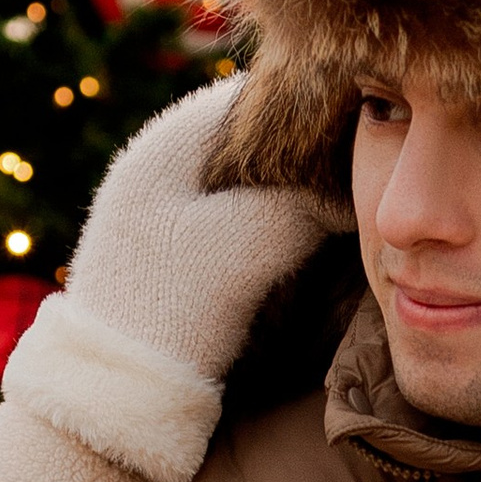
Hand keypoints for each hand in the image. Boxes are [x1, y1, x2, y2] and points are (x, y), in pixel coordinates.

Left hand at [3, 79, 335, 481]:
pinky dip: (268, 215)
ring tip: (341, 204)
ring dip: (288, 187)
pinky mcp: (167, 245)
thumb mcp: (252, 244)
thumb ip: (308, 201)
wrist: (113, 387)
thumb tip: (352, 186)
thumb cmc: (174, 307)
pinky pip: (231, 209)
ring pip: (244, 174)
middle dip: (305, 149)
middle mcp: (158, 158)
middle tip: (364, 170)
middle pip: (252, 133)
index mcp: (169, 139)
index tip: (367, 130)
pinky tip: (303, 237)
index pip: (258, 94)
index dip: (316, 106)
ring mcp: (159, 202)